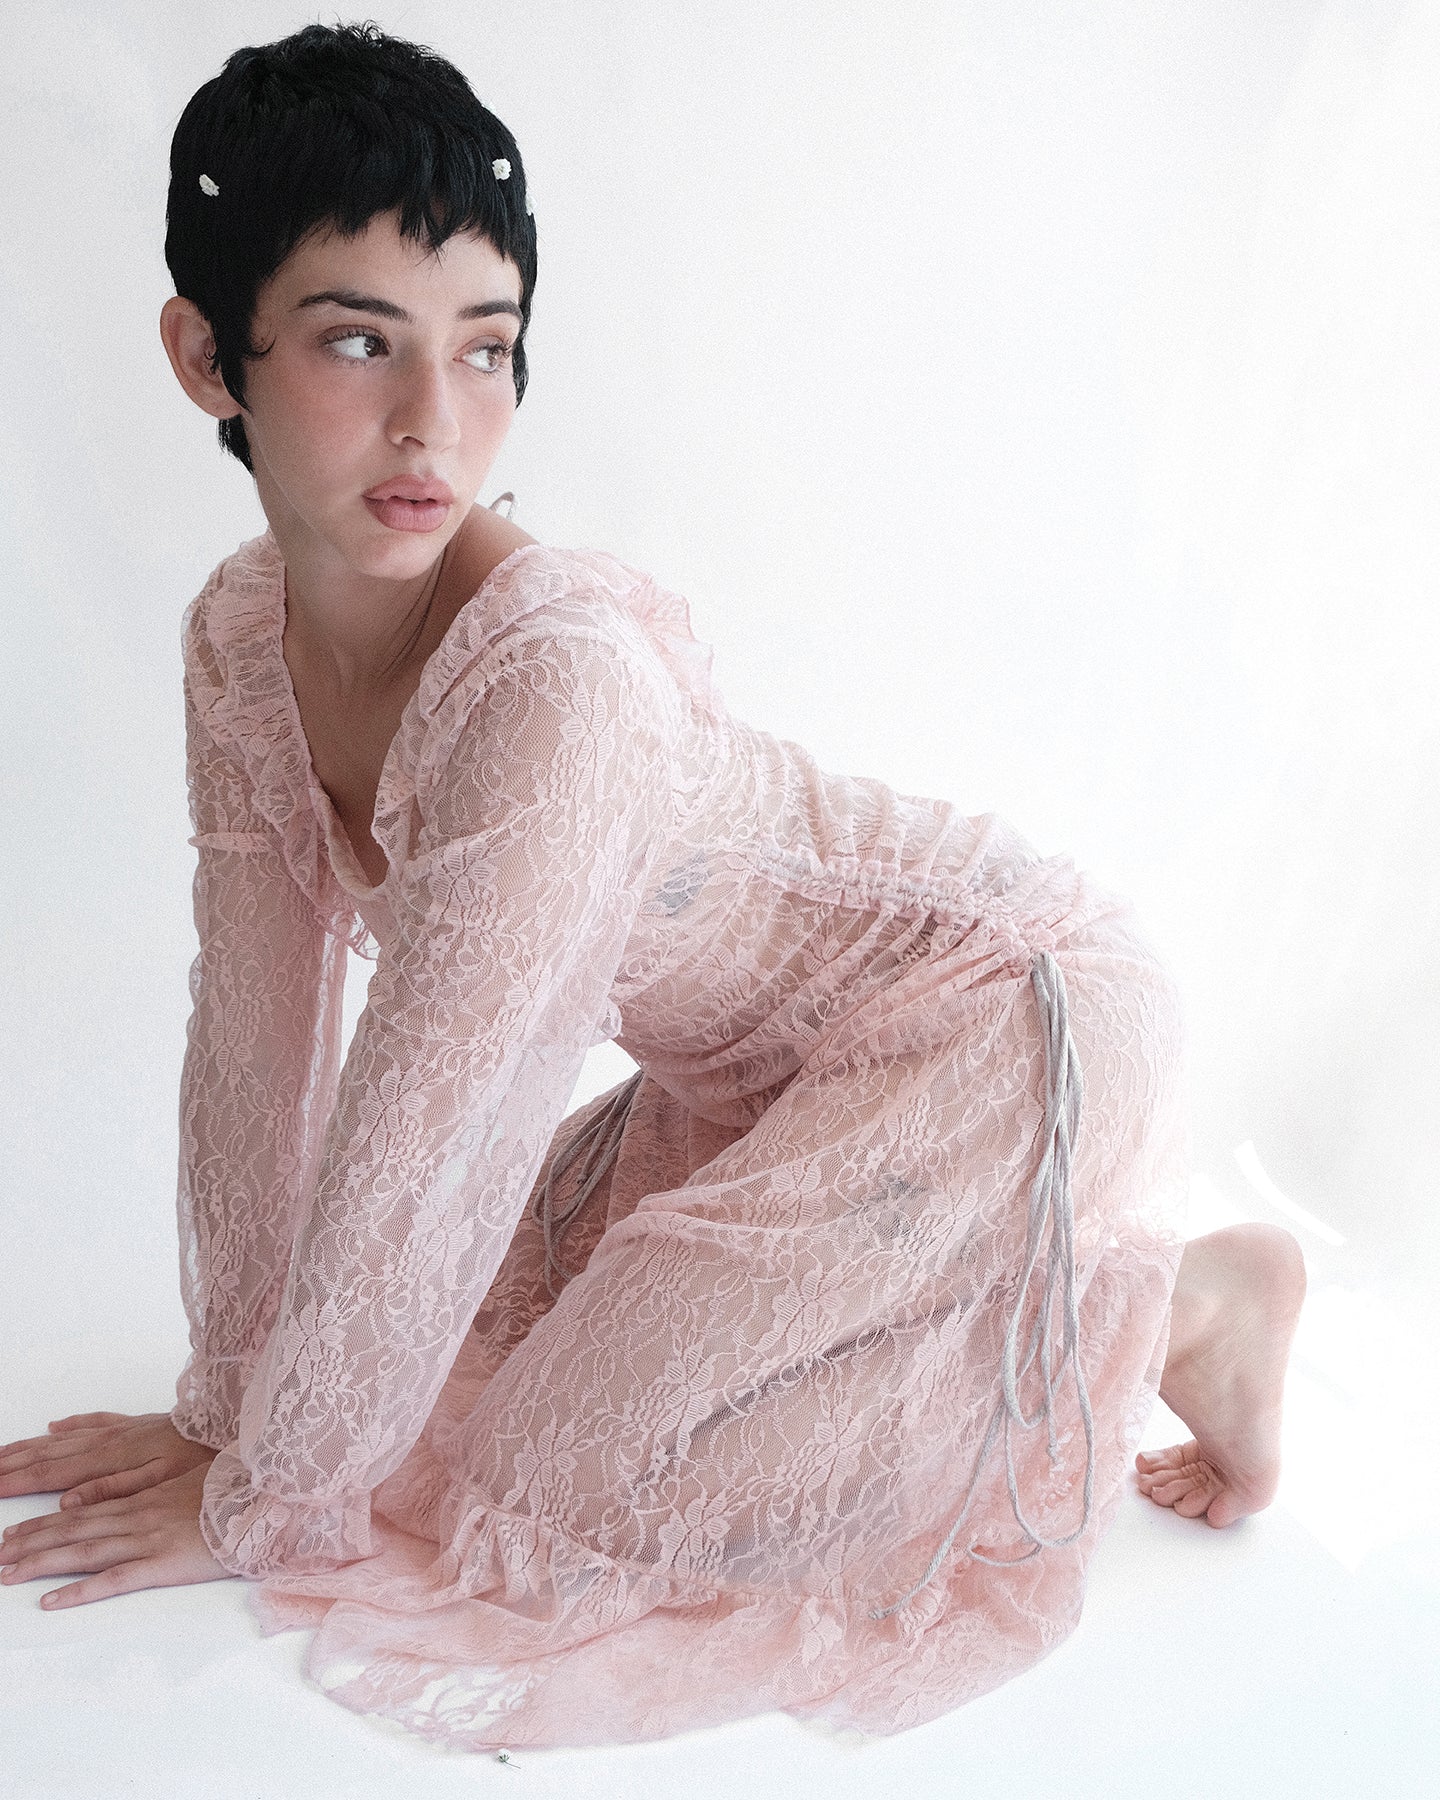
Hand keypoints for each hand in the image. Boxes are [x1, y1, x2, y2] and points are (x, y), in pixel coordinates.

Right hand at [0, 1411, 216, 1507]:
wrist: (230, 1425)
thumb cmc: (201, 1458)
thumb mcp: (160, 1482)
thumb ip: (112, 1490)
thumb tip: (67, 1501)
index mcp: (111, 1460)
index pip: (52, 1475)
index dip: (18, 1482)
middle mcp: (110, 1442)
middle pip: (49, 1456)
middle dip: (13, 1466)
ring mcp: (122, 1429)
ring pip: (64, 1439)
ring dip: (30, 1447)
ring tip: (3, 1454)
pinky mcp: (136, 1424)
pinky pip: (92, 1422)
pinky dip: (68, 1426)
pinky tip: (54, 1426)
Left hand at [0, 1461, 229, 1607]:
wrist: (263, 1504)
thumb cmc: (230, 1493)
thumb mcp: (185, 1481)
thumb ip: (147, 1488)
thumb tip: (114, 1498)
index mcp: (141, 1498)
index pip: (80, 1512)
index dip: (43, 1524)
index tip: (13, 1533)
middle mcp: (136, 1517)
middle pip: (73, 1530)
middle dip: (30, 1542)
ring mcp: (147, 1540)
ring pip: (84, 1552)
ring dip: (42, 1562)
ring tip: (9, 1573)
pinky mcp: (162, 1564)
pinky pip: (113, 1580)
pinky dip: (80, 1591)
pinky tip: (53, 1600)